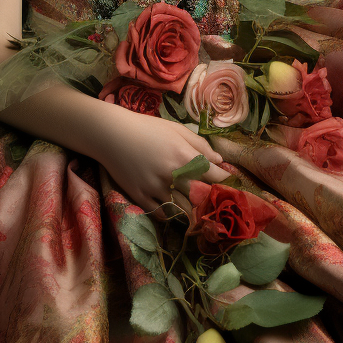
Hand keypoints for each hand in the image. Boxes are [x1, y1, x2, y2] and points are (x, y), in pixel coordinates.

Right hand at [92, 107, 228, 216]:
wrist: (111, 134)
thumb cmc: (146, 128)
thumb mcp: (176, 129)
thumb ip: (199, 144)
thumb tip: (219, 160)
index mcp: (183, 155)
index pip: (214, 175)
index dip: (225, 182)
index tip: (231, 185)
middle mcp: (172, 175)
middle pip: (201, 197)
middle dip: (211, 200)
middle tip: (217, 202)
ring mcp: (155, 188)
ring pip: (182, 209)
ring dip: (192, 210)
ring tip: (198, 209)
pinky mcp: (140, 197)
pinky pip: (161, 214)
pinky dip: (170, 213)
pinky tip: (173, 208)